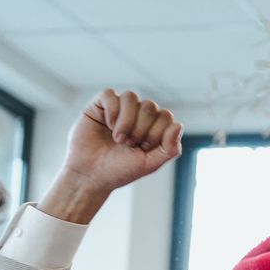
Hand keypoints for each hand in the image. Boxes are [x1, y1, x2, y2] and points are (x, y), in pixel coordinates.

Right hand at [40, 89, 184, 222]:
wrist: (90, 175)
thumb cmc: (120, 170)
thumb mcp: (150, 164)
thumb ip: (169, 148)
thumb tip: (179, 125)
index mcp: (152, 127)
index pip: (165, 116)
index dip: (156, 133)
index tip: (142, 148)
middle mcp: (137, 115)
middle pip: (150, 106)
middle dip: (140, 129)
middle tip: (127, 144)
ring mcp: (118, 108)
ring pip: (131, 97)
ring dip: (126, 121)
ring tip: (117, 138)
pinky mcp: (99, 104)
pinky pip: (110, 94)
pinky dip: (111, 111)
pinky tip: (106, 125)